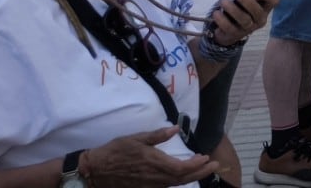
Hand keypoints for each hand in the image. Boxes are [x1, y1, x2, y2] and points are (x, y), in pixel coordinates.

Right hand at [85, 127, 218, 187]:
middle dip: (201, 172)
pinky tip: (183, 175)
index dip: (197, 165)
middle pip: (183, 178)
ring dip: (192, 177)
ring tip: (203, 168)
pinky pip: (166, 187)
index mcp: (154, 162)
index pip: (182, 168)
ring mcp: (150, 185)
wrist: (95, 170)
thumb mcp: (136, 138)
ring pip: (176, 184)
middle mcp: (155, 177)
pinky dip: (179, 181)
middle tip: (215, 165)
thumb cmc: (115, 151)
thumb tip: (176, 128)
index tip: (207, 157)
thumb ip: (158, 135)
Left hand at [208, 0, 277, 43]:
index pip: (274, 1)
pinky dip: (222, 20)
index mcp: (265, 8)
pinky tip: (216, 13)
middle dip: (248, 2)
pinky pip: (229, 27)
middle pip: (258, 11)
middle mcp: (259, 19)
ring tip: (222, 1)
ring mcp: (248, 28)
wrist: (229, 32)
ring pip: (244, 19)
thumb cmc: (241, 9)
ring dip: (233, 9)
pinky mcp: (235, 34)